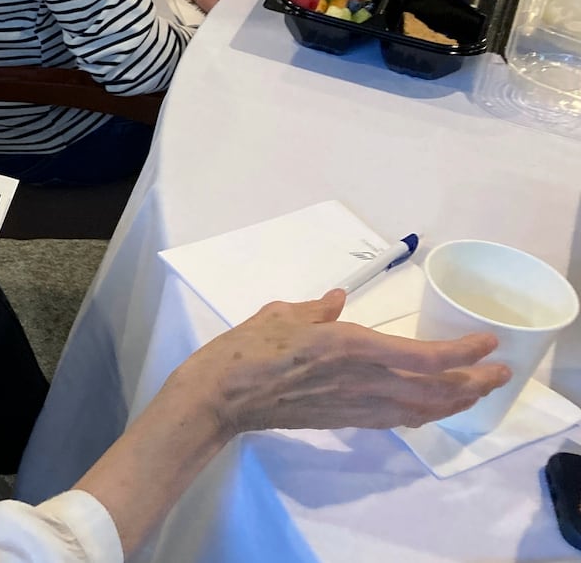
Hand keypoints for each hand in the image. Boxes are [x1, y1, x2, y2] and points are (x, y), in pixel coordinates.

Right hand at [180, 290, 508, 436]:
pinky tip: (432, 408)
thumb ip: (314, 310)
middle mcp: (361, 380)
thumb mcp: (280, 315)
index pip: (421, 357)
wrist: (222, 397)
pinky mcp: (344, 420)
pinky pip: (396, 419)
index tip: (487, 343)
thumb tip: (337, 301)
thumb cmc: (244, 349)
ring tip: (476, 390)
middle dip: (472, 382)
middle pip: (433, 389)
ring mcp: (354, 405)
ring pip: (421, 409)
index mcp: (348, 346)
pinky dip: (423, 413)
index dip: (461, 353)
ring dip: (454, 402)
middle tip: (498, 371)